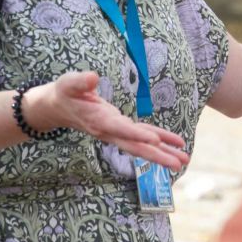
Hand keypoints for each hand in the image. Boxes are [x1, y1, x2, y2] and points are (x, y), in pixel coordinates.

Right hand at [25, 72, 189, 170]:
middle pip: (135, 147)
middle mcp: (109, 131)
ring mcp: (115, 132)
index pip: (120, 129)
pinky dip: (159, 139)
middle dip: (157, 156)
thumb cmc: (64, 92)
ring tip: (184, 159)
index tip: (154, 141)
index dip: (137, 135)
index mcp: (98, 120)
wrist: (57, 107)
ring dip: (163, 152)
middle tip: (178, 164)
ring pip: (142, 145)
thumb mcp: (68, 83)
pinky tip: (174, 144)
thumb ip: (81, 82)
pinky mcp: (120, 127)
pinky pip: (142, 135)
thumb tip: (93, 77)